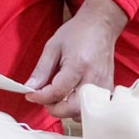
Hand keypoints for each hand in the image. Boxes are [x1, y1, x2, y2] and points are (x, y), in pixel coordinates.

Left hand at [24, 0, 126, 119]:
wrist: (100, 25)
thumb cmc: (77, 33)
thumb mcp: (53, 46)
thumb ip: (42, 70)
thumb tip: (30, 87)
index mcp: (78, 65)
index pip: (57, 92)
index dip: (40, 97)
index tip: (30, 94)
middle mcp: (93, 78)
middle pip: (72, 108)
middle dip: (54, 108)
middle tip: (45, 98)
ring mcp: (103, 85)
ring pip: (83, 112)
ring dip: (67, 110)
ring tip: (58, 96)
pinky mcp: (108, 88)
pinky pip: (93, 108)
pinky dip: (79, 107)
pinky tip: (71, 96)